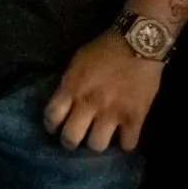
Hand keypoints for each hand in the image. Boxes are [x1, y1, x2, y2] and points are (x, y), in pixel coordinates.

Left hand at [44, 32, 163, 150]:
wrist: (137, 44)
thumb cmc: (104, 50)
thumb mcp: (76, 62)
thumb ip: (69, 83)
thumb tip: (63, 102)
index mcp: (72, 87)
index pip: (52, 116)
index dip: (50, 126)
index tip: (54, 128)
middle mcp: (89, 103)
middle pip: (71, 137)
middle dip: (69, 142)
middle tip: (74, 140)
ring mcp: (112, 112)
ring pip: (97, 145)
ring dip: (96, 144)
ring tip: (98, 138)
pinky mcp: (135, 117)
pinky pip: (127, 144)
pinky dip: (125, 144)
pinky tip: (123, 138)